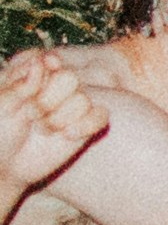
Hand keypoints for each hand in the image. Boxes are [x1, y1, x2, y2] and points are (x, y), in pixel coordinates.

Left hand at [0, 54, 101, 206]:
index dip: (47, 67)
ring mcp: (73, 105)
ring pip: (83, 100)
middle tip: (30, 114)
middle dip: (48, 100)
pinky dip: (84, 126)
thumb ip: (22, 84)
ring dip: (59, 119)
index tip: (41, 75)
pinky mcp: (87, 124)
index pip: (49, 60)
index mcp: (33, 75)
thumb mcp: (1, 105)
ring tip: (42, 129)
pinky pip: (100, 116)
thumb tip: (42, 63)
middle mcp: (56, 86)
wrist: (7, 164)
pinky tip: (65, 135)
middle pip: (70, 78)